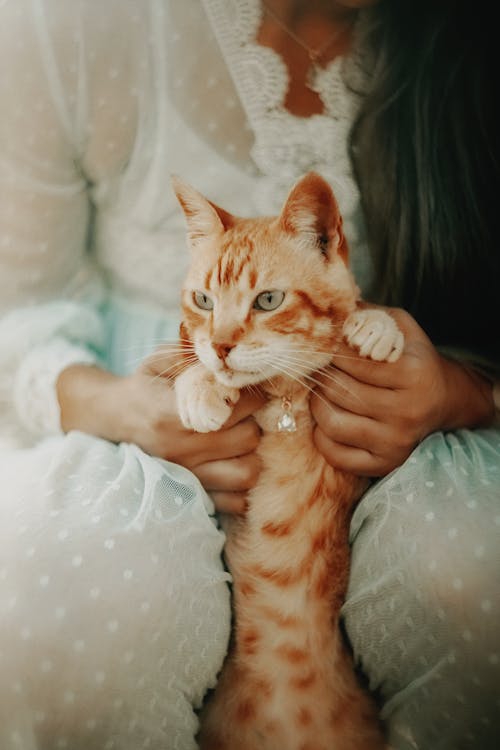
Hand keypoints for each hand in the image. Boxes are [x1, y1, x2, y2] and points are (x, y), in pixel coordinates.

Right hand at [57, 347, 265, 512]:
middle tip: (250, 414)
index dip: (251, 396)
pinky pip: (234, 502)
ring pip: (246, 473)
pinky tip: (236, 464)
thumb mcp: (162, 361)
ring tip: (246, 440)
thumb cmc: (145, 385)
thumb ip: (195, 358)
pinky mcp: (191, 493)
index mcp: (172, 414)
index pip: (233, 407)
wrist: (115, 419)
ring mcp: (187, 476)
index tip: (249, 390)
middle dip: (256, 422)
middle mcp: (180, 449)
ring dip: (254, 455)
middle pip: (247, 438)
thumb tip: (233, 356)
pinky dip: (243, 487)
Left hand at [310, 306, 494, 476]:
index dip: (329, 351)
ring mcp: (395, 441)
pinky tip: (325, 420)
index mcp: (413, 374)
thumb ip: (369, 315)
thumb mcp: (401, 329)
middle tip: (315, 368)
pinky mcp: (383, 463)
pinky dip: (322, 436)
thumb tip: (331, 305)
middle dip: (321, 376)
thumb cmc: (414, 359)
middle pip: (340, 392)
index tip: (321, 346)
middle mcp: (407, 411)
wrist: (444, 401)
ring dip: (317, 404)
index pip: (352, 361)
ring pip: (333, 423)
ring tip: (320, 391)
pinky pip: (336, 454)